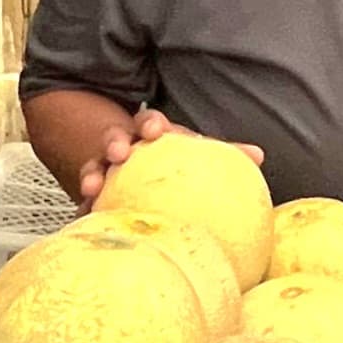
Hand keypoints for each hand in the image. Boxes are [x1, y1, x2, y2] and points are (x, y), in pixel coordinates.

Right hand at [69, 108, 264, 202]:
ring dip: (92, 173)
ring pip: (94, 165)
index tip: (154, 132)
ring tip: (91, 187)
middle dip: (116, 142)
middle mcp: (125, 146)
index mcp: (151, 135)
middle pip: (116, 138)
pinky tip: (85, 218)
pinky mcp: (92, 191)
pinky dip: (84, 206)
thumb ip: (223, 155)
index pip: (151, 123)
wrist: (132, 166)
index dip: (152, 125)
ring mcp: (104, 167)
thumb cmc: (173, 162)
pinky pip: (84, 198)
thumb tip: (258, 156)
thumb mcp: (192, 156)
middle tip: (119, 153)